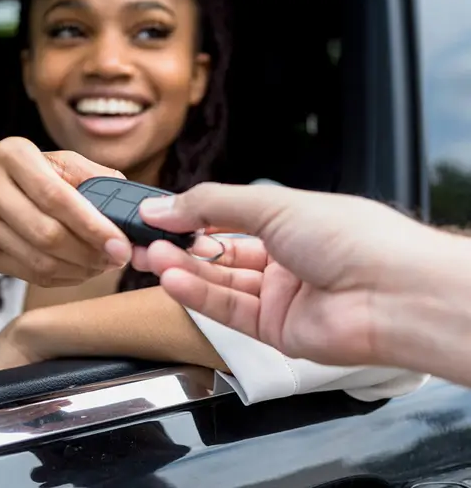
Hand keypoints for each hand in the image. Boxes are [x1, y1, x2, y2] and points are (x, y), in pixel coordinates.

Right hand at [0, 137, 131, 285]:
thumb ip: (94, 177)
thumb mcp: (58, 163)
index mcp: (14, 155)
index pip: (57, 197)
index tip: (121, 244)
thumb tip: (131, 201)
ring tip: (103, 265)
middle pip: (47, 233)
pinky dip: (64, 277)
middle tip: (118, 258)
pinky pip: (30, 274)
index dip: (93, 226)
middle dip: (90, 252)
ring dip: (80, 269)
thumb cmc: (27, 176)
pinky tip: (81, 270)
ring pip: (39, 260)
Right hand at [133, 183, 448, 366]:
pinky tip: (174, 281)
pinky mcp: (277, 329)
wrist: (390, 292)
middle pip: (220, 254)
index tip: (157, 214)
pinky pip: (229, 311)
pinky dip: (199, 296)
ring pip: (221, 283)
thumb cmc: (350, 237)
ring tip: (153, 257)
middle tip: (146, 240)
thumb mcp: (270, 205)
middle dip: (181, 246)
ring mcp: (281, 296)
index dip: (193, 216)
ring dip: (185, 270)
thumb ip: (211, 205)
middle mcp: (286, 260)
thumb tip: (163, 205)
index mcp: (291, 223)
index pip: (230, 218)